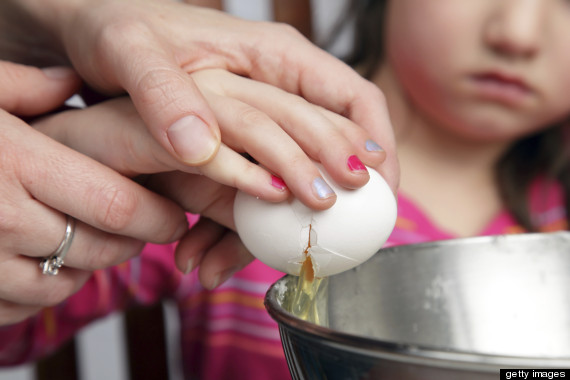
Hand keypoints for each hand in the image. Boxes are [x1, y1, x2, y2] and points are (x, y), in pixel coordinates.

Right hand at [0, 61, 187, 324]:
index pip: (117, 205)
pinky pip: (18, 308)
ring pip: (63, 283)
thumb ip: (22, 85)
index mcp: (15, 161)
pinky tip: (40, 262)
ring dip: (88, 268)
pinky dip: (40, 290)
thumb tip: (71, 80)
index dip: (158, 216)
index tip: (176, 215)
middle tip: (144, 230)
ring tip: (92, 243)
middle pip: (99, 248)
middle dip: (132, 243)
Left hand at [34, 67, 390, 285]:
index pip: (353, 97)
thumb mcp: (132, 52)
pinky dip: (246, 220)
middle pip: (339, 141)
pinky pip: (259, 184)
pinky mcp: (235, 142)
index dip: (376, 147)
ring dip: (288, 218)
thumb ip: (165, 94)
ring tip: (262, 256)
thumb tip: (201, 148)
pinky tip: (216, 248)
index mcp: (275, 56)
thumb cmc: (117, 30)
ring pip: (298, 171)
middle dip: (347, 192)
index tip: (379, 192)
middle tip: (343, 236)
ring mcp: (258, 115)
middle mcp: (277, 86)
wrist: (90, 40)